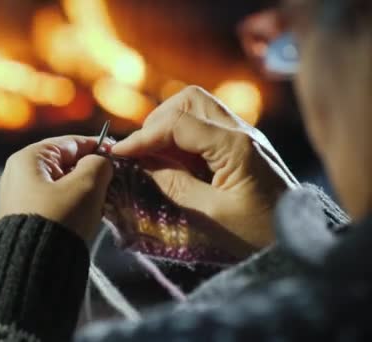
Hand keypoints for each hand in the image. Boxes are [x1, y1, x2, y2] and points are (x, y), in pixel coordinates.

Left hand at [0, 135, 112, 240]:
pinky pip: (56, 201)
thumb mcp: (86, 185)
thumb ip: (99, 164)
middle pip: (66, 163)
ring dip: (85, 191)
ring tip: (103, 201)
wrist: (35, 266)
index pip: (70, 142)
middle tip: (113, 181)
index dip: (97, 146)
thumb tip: (102, 161)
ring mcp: (21, 196)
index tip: (118, 154)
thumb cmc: (60, 218)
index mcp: (29, 158)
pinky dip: (74, 205)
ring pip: (63, 184)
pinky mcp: (27, 216)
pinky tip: (90, 214)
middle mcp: (19, 174)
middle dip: (91, 172)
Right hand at [113, 86, 292, 249]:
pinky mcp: (243, 146)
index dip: (143, 137)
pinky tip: (173, 160)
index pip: (178, 124)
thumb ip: (173, 184)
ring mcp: (244, 135)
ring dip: (169, 124)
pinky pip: (206, 125)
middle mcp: (241, 131)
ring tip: (153, 155)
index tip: (119, 153)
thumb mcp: (210, 216)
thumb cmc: (259, 234)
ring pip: (198, 107)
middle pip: (190, 100)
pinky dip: (183, 135)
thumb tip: (142, 163)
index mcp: (235, 146)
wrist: (301, 240)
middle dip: (157, 121)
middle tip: (140, 151)